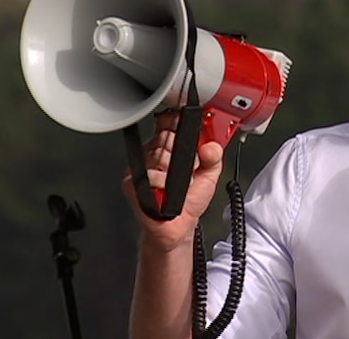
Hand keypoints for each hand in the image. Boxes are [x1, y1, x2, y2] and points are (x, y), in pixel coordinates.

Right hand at [121, 109, 223, 251]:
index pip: (169, 123)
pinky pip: (151, 174)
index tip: (187, 122)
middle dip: (182, 150)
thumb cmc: (189, 201)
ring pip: (160, 154)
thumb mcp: (209, 176)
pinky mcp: (133, 183)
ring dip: (175, 170)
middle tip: (189, 167)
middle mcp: (154, 154)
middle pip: (166, 136)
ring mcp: (142, 168)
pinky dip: (164, 184)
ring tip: (179, 183)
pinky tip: (167, 192)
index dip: (177, 121)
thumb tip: (212, 145)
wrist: (178, 227)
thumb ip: (215, 157)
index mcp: (170, 148)